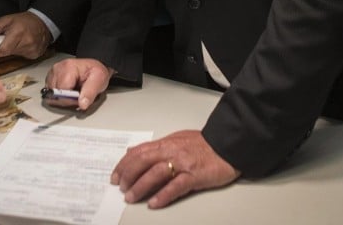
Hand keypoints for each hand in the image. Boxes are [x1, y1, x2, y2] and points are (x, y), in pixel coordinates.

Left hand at [0, 12, 50, 59]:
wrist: (42, 22)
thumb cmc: (24, 20)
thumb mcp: (6, 20)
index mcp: (17, 33)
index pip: (1, 50)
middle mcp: (26, 42)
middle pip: (7, 53)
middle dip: (4, 48)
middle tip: (7, 40)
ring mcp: (32, 49)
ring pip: (15, 55)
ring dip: (13, 50)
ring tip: (16, 40)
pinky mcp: (35, 54)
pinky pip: (23, 56)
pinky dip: (21, 52)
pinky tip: (24, 44)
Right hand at [44, 58, 110, 110]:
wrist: (93, 67)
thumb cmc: (95, 72)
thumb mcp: (99, 80)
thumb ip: (90, 92)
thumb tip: (82, 104)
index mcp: (68, 67)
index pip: (61, 91)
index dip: (70, 100)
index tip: (78, 100)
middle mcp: (58, 68)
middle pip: (55, 94)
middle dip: (66, 99)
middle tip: (78, 95)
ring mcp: (52, 73)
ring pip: (51, 95)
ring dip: (62, 98)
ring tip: (73, 92)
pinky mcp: (50, 78)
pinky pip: (50, 94)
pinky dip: (58, 96)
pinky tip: (68, 91)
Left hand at [112, 130, 240, 208]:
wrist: (228, 145)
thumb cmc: (204, 144)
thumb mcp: (176, 139)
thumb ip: (155, 147)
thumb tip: (134, 152)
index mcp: (166, 143)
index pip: (139, 152)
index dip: (124, 164)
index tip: (115, 175)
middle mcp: (172, 151)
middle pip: (143, 161)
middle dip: (128, 175)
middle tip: (121, 188)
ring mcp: (183, 163)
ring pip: (156, 173)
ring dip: (141, 186)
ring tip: (131, 197)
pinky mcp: (195, 176)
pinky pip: (177, 186)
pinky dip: (164, 195)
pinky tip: (154, 203)